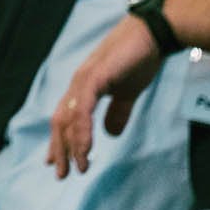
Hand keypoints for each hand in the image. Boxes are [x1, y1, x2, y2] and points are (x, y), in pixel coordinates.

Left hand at [46, 15, 161, 177]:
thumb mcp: (127, 92)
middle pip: (60, 121)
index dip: (59, 140)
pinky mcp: (94, 77)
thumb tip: (110, 134)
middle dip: (60, 149)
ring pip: (68, 118)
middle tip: (62, 174)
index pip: (64, 117)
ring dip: (72, 145)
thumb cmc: (140, 59)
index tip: (57, 162)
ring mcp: (84, 79)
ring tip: (78, 167)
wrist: (152, 35)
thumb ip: (117, 112)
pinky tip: (85, 149)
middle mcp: (78, 83)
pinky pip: (82, 109)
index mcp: (83, 87)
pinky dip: (82, 131)